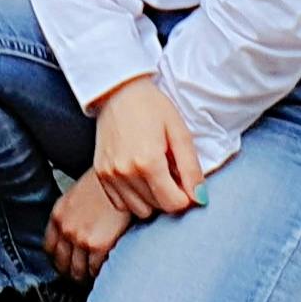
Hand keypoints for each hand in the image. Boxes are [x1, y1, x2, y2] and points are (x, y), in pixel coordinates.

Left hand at [45, 175, 133, 282]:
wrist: (122, 178)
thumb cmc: (104, 185)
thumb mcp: (76, 197)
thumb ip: (70, 218)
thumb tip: (72, 237)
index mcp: (58, 216)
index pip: (49, 249)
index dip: (57, 260)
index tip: (65, 264)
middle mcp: (65, 229)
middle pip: (61, 264)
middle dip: (70, 272)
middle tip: (80, 275)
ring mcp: (80, 239)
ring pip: (77, 271)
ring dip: (85, 277)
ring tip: (93, 277)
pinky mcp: (98, 246)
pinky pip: (95, 270)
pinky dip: (99, 274)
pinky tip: (105, 271)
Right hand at [87, 77, 202, 219]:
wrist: (118, 91)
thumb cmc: (151, 107)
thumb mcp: (179, 132)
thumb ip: (191, 169)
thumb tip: (200, 198)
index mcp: (148, 162)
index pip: (174, 204)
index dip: (186, 196)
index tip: (185, 179)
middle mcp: (125, 172)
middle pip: (157, 207)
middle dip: (170, 196)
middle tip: (171, 171)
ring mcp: (110, 175)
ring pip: (140, 210)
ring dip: (152, 199)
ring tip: (154, 174)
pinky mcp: (100, 174)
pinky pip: (121, 204)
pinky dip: (133, 198)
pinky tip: (139, 178)